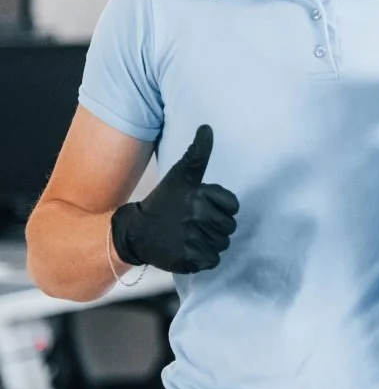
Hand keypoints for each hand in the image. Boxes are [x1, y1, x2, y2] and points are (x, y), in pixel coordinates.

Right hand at [111, 125, 239, 274]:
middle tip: (192, 222)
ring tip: (189, 235)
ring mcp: (193, 241)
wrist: (135, 232)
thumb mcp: (181, 176)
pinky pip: (213, 260)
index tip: (201, 207)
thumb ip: (197, 154)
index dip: (220, 207)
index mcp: (199, 196)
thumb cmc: (163, 202)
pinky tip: (187, 249)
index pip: (233, 205)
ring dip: (209, 241)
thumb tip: (207, 127)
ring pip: (222, 244)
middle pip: (229, 226)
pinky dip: (203, 257)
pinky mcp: (189, 261)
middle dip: (215, 225)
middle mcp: (197, 218)